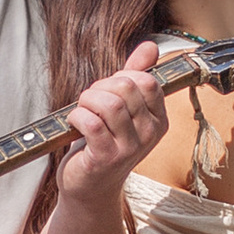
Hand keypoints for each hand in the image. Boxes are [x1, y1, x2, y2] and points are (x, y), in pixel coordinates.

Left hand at [54, 42, 169, 200]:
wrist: (90, 187)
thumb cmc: (104, 143)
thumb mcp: (123, 108)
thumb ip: (135, 76)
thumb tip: (151, 46)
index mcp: (158, 120)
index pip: (147, 81)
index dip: (121, 77)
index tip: (109, 92)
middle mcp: (150, 134)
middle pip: (126, 87)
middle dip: (100, 87)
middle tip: (90, 102)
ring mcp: (130, 148)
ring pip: (109, 103)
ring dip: (86, 101)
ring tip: (81, 112)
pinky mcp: (107, 158)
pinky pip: (92, 122)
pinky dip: (77, 117)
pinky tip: (74, 124)